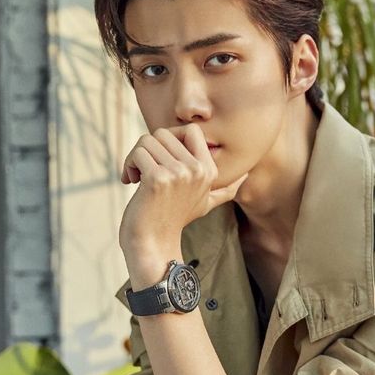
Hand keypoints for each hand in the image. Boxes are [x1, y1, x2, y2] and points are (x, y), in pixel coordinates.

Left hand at [118, 123, 247, 259]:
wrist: (154, 245)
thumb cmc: (174, 221)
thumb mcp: (205, 203)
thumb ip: (225, 189)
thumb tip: (246, 176)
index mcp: (209, 170)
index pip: (191, 130)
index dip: (171, 137)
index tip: (162, 157)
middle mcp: (197, 170)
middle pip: (163, 133)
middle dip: (148, 149)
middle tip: (144, 169)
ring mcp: (178, 174)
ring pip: (147, 140)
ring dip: (135, 157)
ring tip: (137, 176)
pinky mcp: (158, 179)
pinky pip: (137, 153)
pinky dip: (128, 165)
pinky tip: (130, 182)